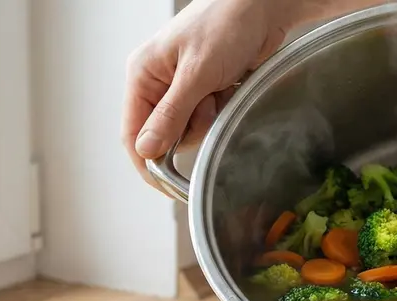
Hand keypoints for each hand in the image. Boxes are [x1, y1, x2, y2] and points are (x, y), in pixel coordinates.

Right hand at [123, 0, 290, 188]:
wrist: (264, 6)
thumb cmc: (226, 22)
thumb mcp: (197, 73)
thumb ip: (171, 115)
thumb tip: (147, 150)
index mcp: (143, 75)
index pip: (133, 134)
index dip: (148, 164)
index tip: (167, 187)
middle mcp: (158, 83)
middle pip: (166, 135)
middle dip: (192, 127)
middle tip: (209, 100)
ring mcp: (182, 87)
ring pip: (191, 130)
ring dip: (211, 116)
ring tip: (223, 86)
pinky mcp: (205, 89)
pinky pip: (210, 117)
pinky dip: (223, 108)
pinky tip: (231, 84)